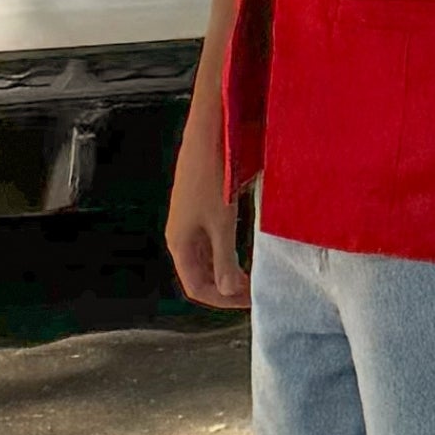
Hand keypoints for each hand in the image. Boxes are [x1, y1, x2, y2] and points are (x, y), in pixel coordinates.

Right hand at [165, 115, 247, 311]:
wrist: (208, 133)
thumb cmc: (212, 176)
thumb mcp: (222, 223)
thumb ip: (225, 259)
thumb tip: (227, 292)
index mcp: (179, 242)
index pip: (196, 287)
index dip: (222, 301)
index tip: (251, 301)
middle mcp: (180, 234)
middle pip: (201, 274)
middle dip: (227, 287)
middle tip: (256, 290)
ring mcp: (188, 219)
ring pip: (207, 257)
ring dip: (228, 269)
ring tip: (254, 273)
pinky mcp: (199, 206)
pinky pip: (211, 239)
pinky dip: (228, 251)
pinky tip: (247, 248)